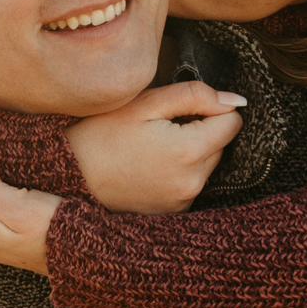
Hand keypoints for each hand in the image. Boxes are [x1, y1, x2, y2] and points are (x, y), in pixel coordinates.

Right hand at [63, 81, 246, 212]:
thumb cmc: (102, 135)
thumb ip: (195, 96)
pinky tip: (152, 165)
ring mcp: (184, 201)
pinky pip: (193, 182)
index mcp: (188, 152)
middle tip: (161, 126)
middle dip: (201, 130)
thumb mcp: (146, 103)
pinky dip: (181, 170)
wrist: (70, 178)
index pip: (232, 123)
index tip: (184, 108)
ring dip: (192, 150)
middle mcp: (193, 183)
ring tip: (153, 146)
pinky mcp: (174, 211)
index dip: (212, 108)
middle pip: (222, 144)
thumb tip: (236, 101)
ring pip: (209, 163)